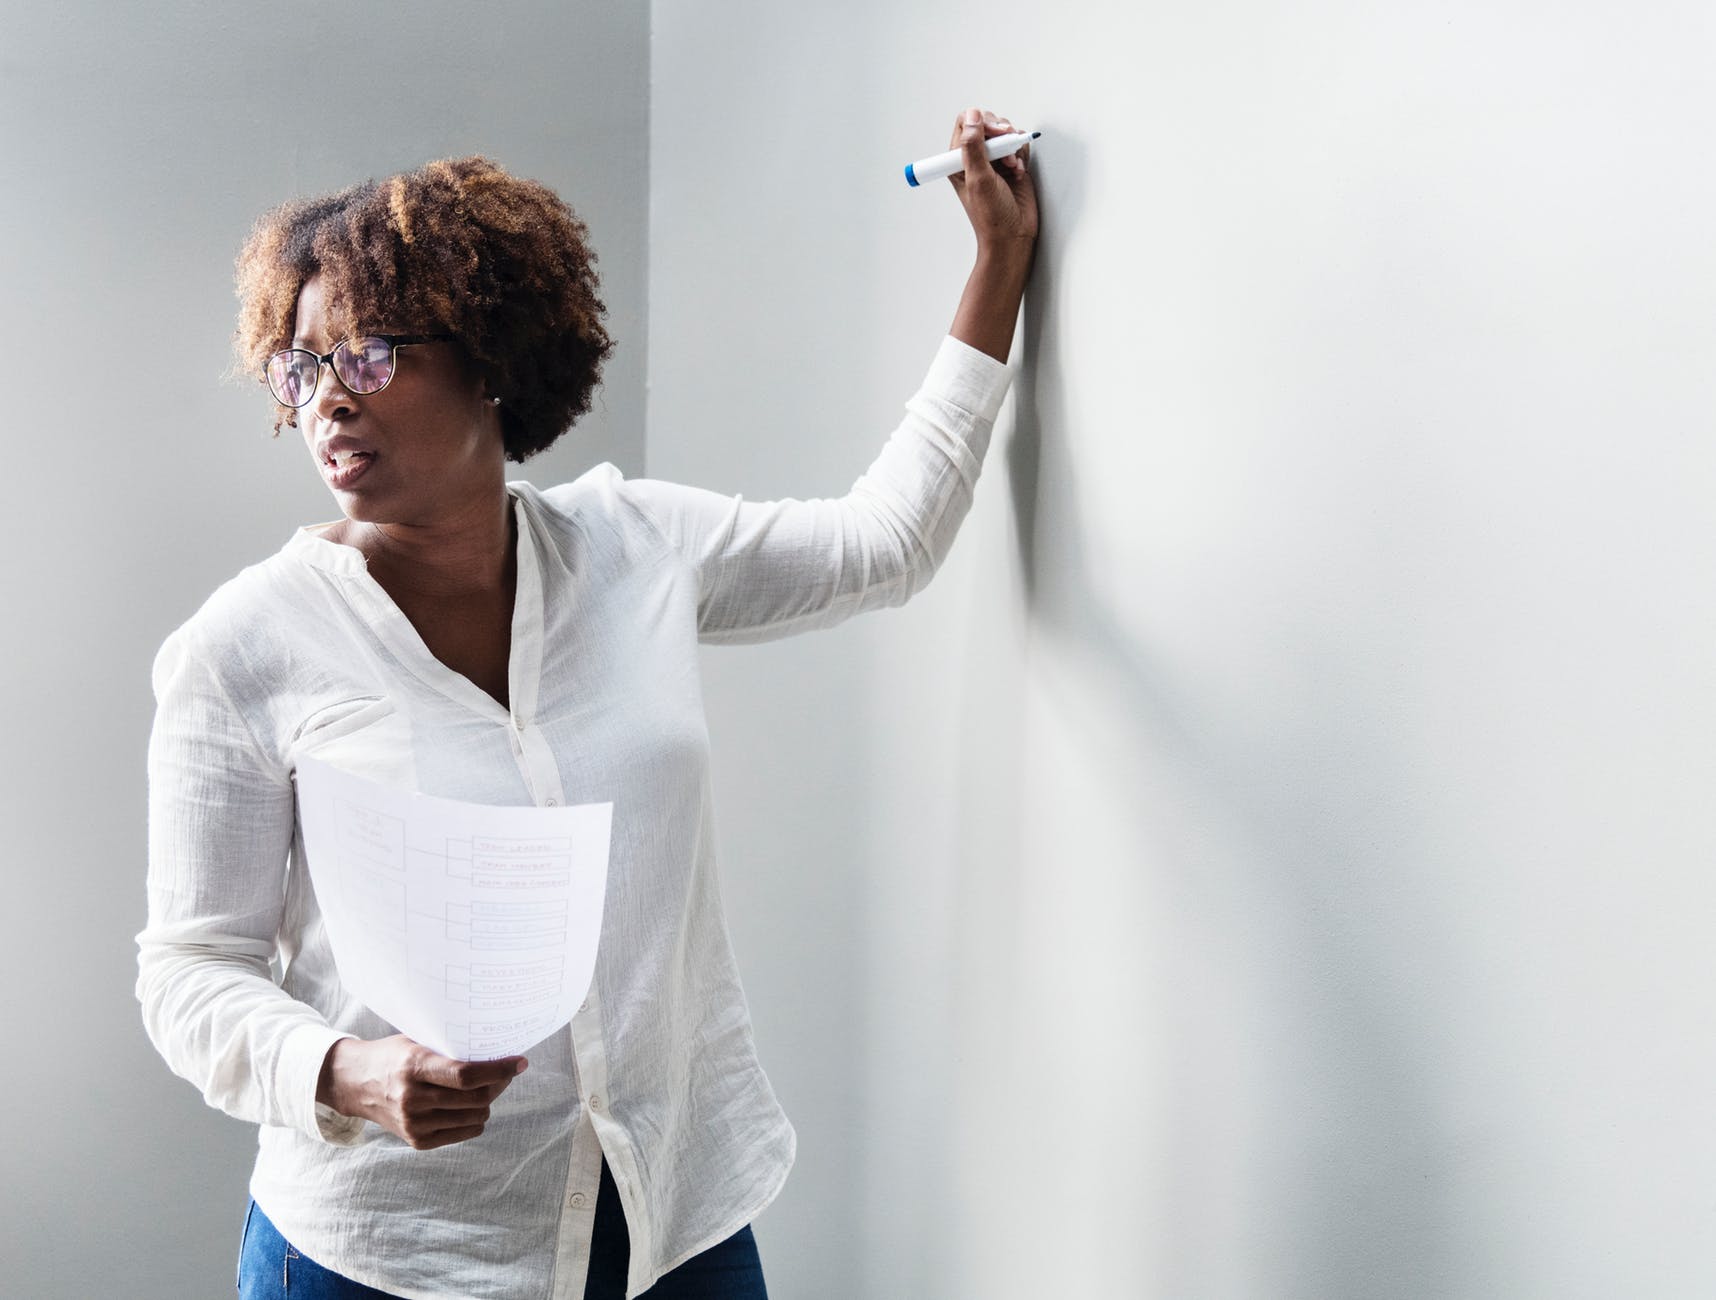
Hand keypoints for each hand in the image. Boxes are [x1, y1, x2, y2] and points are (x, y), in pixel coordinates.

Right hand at [317, 1034, 527, 1149]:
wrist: (356, 1084)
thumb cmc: (394, 1056)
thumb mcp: (417, 1042)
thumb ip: (450, 1050)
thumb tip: (497, 1052)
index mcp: (414, 1068)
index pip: (466, 1075)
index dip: (498, 1070)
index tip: (520, 1062)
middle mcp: (413, 1099)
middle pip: (476, 1099)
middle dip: (499, 1085)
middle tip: (505, 1073)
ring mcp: (414, 1124)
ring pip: (475, 1117)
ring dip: (487, 1102)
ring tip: (483, 1088)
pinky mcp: (417, 1141)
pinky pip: (465, 1131)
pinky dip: (474, 1118)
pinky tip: (467, 1105)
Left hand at [947, 106, 1038, 252]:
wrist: (1013, 235)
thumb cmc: (991, 216)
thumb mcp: (978, 179)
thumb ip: (973, 146)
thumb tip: (973, 116)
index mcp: (958, 160)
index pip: (966, 123)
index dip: (982, 123)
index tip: (994, 135)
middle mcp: (975, 158)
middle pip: (987, 123)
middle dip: (1000, 133)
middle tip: (1005, 153)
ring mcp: (994, 160)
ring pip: (1005, 132)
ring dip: (1012, 146)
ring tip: (1011, 166)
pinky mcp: (1011, 164)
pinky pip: (1018, 145)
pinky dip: (1021, 154)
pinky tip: (1018, 170)